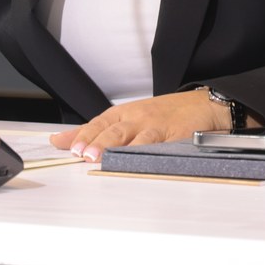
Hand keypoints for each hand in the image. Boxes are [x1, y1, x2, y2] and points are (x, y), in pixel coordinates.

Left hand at [50, 90, 229, 161]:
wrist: (202, 104)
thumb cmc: (163, 114)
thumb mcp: (127, 118)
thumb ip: (96, 131)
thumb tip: (61, 141)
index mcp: (123, 114)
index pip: (97, 124)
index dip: (81, 135)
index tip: (63, 145)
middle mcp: (137, 118)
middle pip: (113, 130)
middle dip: (96, 142)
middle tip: (81, 154)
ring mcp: (156, 127)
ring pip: (135, 138)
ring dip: (118, 149)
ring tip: (103, 160)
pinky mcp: (176, 137)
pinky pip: (162, 146)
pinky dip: (149, 154)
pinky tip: (139, 161)